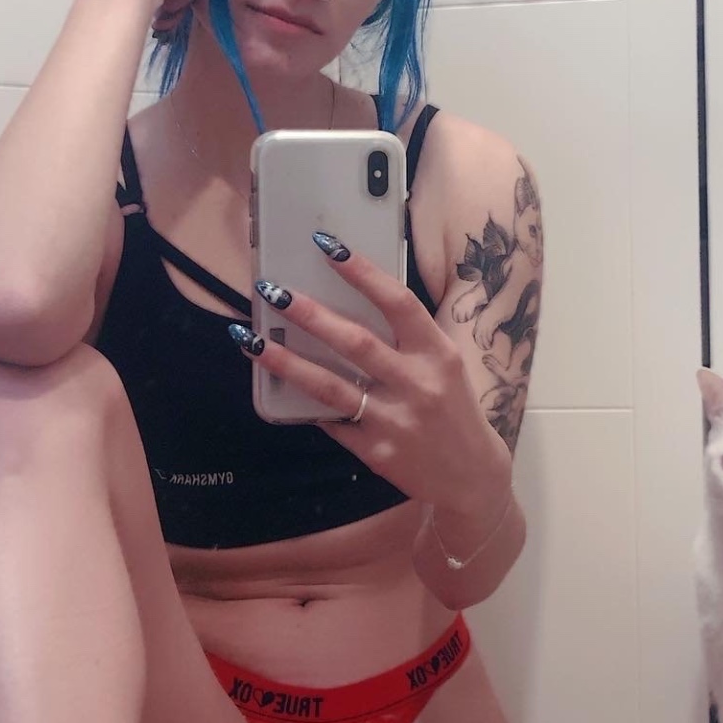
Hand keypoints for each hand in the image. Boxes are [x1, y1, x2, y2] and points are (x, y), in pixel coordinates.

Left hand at [240, 238, 511, 518]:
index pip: (398, 303)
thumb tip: (351, 302)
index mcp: (438, 353)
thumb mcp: (445, 365)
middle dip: (309, 314)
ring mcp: (395, 421)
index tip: (329, 247)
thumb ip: (408, 338)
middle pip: (355, 342)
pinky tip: (279, 389)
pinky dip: (306, 405)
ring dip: (286, 362)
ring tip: (250, 341)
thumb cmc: (454, 409)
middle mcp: (417, 384)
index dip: (362, 273)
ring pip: (330, 386)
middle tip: (272, 291)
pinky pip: (332, 423)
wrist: (471, 474)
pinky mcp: (376, 452)